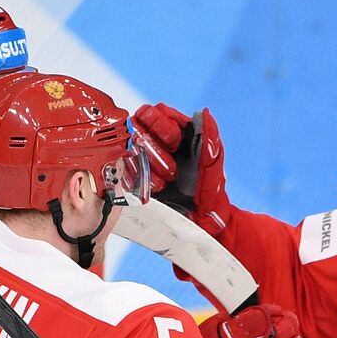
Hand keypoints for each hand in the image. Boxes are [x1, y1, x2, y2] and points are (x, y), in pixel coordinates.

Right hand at [133, 103, 231, 234]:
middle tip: (171, 170)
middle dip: (153, 148)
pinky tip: (155, 189)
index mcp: (178, 134)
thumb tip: (204, 113)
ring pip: (130, 148)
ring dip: (148, 166)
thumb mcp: (212, 167)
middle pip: (138, 128)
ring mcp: (145, 160)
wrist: (200, 225)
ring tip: (165, 183)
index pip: (157, 112)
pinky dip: (138, 179)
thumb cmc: (210, 195)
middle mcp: (159, 144)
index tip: (173, 141)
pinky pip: (124, 169)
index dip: (160, 123)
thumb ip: (209, 140)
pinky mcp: (135, 177)